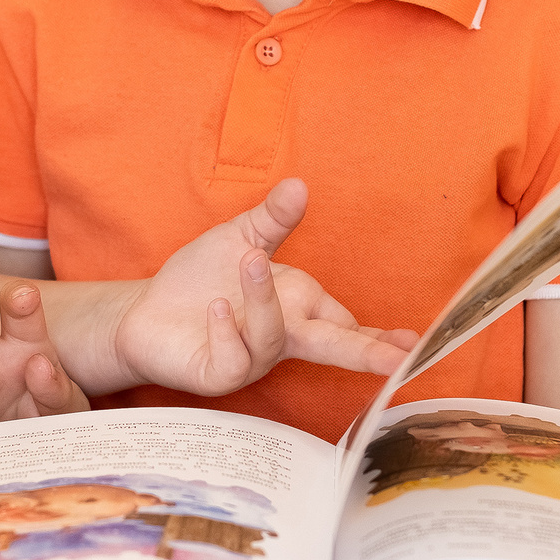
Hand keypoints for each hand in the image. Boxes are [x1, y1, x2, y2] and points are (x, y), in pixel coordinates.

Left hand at [112, 178, 418, 394]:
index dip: (379, 336)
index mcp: (298, 308)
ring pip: (273, 336)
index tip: (414, 344)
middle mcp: (282, 338)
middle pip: (332, 346)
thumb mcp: (240, 238)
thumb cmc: (200, 280)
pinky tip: (216, 309)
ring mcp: (252, 360)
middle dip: (366, 353)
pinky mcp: (218, 374)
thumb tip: (299, 185)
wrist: (145, 310)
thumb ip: (272, 218)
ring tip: (249, 260)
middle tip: (399, 359)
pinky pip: (234, 358)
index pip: (346, 324)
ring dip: (264, 298)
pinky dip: (229, 331)